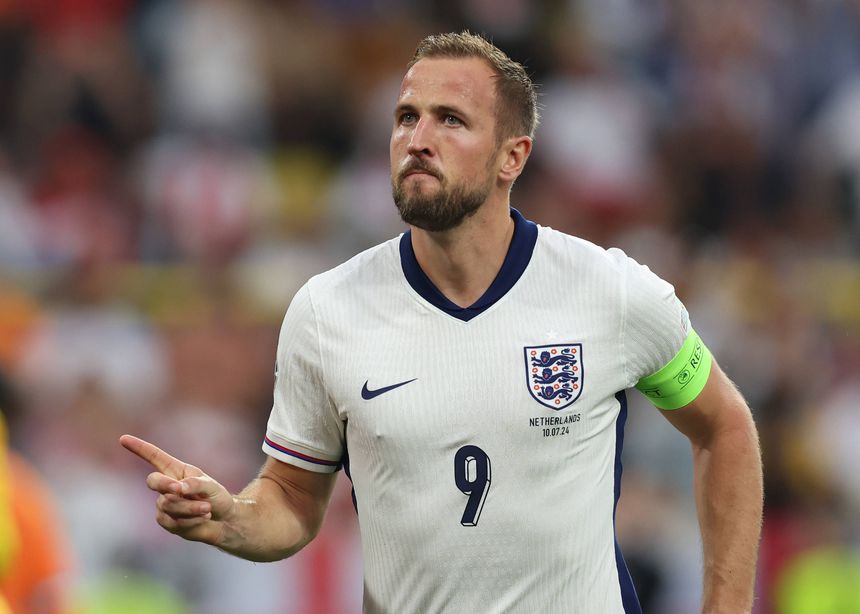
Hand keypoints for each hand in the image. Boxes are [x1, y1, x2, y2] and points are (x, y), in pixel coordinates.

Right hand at [120, 434, 234, 545]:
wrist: (223, 521)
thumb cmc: (217, 498)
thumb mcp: (211, 487)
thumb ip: (195, 484)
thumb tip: (177, 488)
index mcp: (177, 470)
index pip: (155, 457)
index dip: (139, 448)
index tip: (123, 439)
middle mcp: (167, 485)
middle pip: (153, 481)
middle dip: (165, 484)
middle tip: (180, 489)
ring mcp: (164, 504)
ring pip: (168, 504)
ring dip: (190, 507)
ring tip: (207, 508)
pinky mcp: (166, 521)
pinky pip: (172, 521)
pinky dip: (190, 520)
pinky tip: (202, 518)